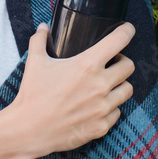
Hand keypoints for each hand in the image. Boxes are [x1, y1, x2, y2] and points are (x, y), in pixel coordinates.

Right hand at [13, 22, 135, 154]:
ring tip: (107, 85)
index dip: (126, 31)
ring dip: (119, 85)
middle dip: (122, 61)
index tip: (127, 29)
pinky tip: (98, 105)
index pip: (119, 40)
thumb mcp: (35, 63)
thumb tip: (43, 27)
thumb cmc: (33, 95)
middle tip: (112, 62)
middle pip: (129, 66)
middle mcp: (100, 85)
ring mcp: (102, 107)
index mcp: (87, 65)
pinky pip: (117, 112)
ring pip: (127, 90)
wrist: (28, 130)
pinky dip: (111, 107)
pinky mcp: (101, 126)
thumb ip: (40, 41)